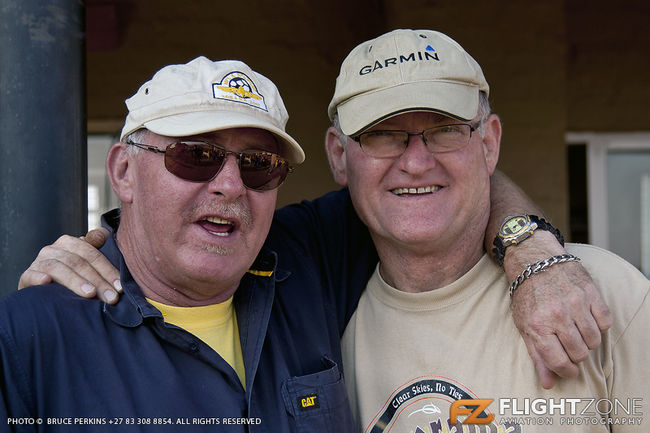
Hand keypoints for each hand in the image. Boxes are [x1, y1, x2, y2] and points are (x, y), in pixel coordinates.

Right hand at [18, 228, 121, 303]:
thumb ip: (95, 251)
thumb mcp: (84, 264)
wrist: (42, 293)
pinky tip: (46, 283)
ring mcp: (39, 262)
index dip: (108, 270)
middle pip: (78, 262)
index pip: (92, 254)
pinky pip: (31, 275)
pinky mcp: (26, 276)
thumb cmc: (70, 278)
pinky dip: (38, 278)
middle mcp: (53, 249)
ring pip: (58, 268)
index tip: (120, 288)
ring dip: (75, 281)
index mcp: (70, 243)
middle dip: (98, 281)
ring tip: (90, 294)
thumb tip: (104, 233)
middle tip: (111, 297)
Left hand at [505, 231, 611, 388]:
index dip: (567, 371)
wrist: (534, 260)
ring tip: (577, 331)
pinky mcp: (590, 292)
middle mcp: (557, 316)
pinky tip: (586, 318)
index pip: (560, 362)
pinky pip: (605, 322)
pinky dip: (599, 324)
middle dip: (576, 355)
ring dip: (588, 341)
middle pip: (580, 353)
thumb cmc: (527, 296)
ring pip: (594, 340)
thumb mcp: (524, 326)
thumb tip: (549, 384)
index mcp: (537, 326)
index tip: (568, 369)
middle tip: (569, 345)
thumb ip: (537, 356)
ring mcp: (575, 303)